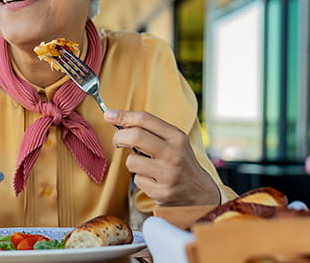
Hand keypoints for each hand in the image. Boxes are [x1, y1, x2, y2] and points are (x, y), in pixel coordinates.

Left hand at [104, 110, 219, 206]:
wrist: (201, 194)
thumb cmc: (179, 162)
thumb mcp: (173, 142)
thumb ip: (149, 130)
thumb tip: (115, 118)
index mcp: (177, 137)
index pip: (145, 119)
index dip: (123, 116)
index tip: (109, 115)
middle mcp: (174, 154)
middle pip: (135, 136)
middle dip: (119, 137)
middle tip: (117, 141)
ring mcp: (168, 174)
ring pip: (132, 161)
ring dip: (132, 163)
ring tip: (145, 166)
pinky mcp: (162, 192)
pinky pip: (137, 180)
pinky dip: (141, 179)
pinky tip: (153, 181)